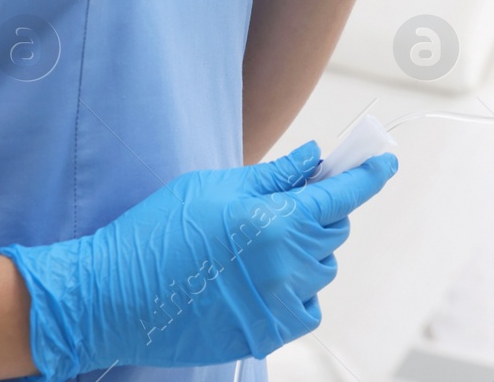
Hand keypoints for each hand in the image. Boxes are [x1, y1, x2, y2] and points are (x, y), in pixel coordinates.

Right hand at [0, 143, 395, 380]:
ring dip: (307, 253)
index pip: (342, 195)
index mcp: (277, 221)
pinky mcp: (265, 335)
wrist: (110, 297)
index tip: (384, 163)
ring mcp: (278, 304)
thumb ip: (275, 176)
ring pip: (322, 269)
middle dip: (321, 212)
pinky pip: (307, 307)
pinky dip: (297, 291)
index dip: (368, 174)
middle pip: (334, 231)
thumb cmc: (156, 233)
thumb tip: (316, 158)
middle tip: (286, 206)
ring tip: (260, 247)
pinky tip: (262, 280)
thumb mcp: (215, 187)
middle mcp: (287, 265)